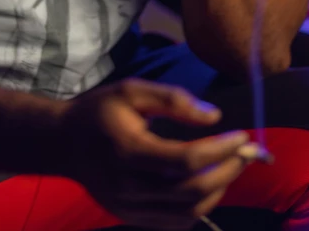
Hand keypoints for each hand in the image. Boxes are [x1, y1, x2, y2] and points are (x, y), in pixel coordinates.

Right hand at [58, 78, 254, 229]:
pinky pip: (175, 223)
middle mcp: (129, 186)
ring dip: (218, 191)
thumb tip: (214, 115)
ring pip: (187, 212)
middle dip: (227, 171)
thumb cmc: (98, 112)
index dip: (220, 150)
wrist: (62, 144)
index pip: (185, 159)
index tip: (242, 136)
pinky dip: (199, 207)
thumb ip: (172, 99)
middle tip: (245, 152)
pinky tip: (208, 185)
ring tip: (230, 166)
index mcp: (128, 151)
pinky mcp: (131, 217)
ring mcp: (129, 207)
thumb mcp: (130, 91)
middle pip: (191, 190)